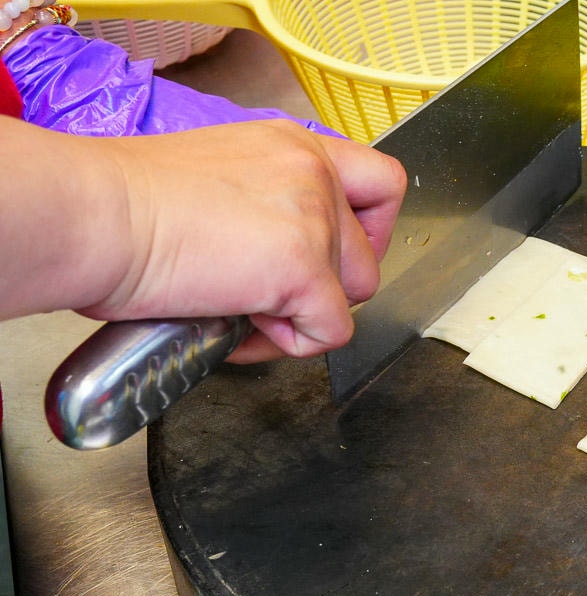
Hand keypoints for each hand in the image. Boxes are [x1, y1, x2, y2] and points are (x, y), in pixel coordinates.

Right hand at [0, 117, 406, 361]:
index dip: (369, 231)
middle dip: (326, 289)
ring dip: (304, 317)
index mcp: (294, 145)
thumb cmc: (122, 205)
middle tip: (269, 296)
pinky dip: (286, 345)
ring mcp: (314, 218)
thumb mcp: (219, 181)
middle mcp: (314, 172)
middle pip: (368, 256)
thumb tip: (278, 257)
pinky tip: (237, 326)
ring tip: (243, 310)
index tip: (330, 257)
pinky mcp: (304, 267)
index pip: (381, 184)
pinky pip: (330, 333)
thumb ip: (269, 204)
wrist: (91, 216)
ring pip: (354, 296)